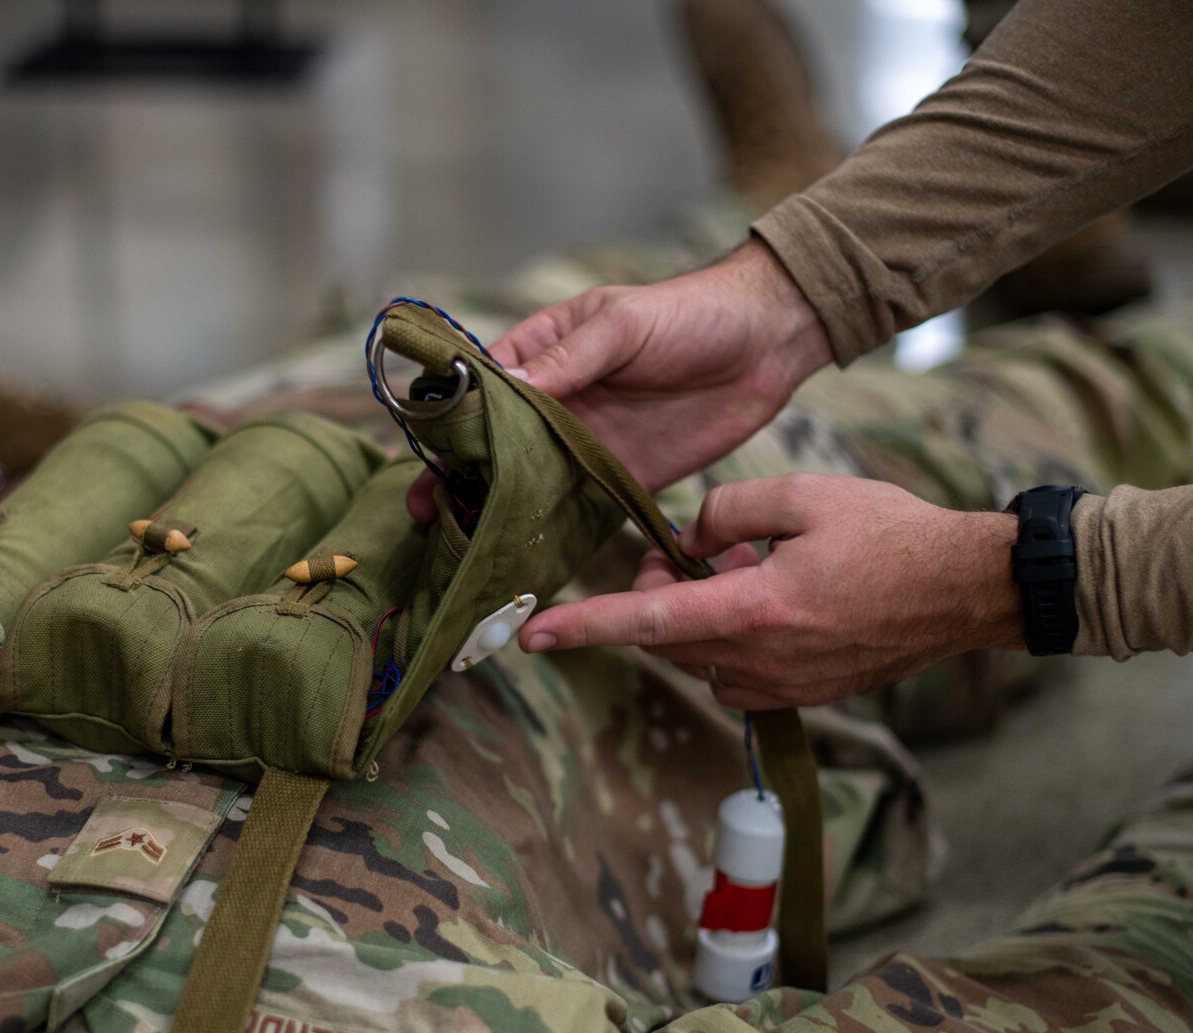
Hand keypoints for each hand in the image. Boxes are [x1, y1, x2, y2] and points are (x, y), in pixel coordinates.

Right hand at [405, 238, 831, 521]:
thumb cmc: (692, 313)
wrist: (769, 342)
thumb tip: (508, 390)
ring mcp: (585, 444)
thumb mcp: (623, 324)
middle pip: (492, 446)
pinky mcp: (621, 477)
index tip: (423, 453)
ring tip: (458, 546)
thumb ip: (569, 361)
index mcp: (544, 353)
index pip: (480, 389)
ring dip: (493, 512)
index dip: (449, 421)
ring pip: (526, 484)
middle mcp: (556, 404)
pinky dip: (548, 533)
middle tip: (425, 514)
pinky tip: (519, 559)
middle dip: (456, 478)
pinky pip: (576, 509)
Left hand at [518, 473, 1023, 708]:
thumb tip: (687, 540)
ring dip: (695, 618)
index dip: (583, 628)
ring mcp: (783, 686)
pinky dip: (729, 638)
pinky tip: (768, 599)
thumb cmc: (892, 534)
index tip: (532, 638)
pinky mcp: (803, 696)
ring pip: (699, 658)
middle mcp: (762, 661)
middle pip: (666, 639)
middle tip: (681, 556)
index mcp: (756, 611)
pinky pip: (736, 672)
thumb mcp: (804, 497)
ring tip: (742, 570)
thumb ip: (729, 510)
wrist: (965, 590)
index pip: (645, 623)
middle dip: (654, 600)